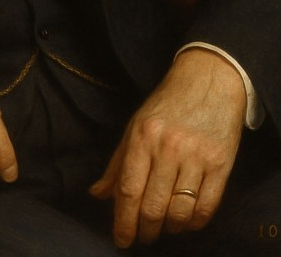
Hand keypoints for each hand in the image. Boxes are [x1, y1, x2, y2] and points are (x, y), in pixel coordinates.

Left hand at [89, 48, 245, 247]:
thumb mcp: (136, 125)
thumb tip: (97, 194)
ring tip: (165, 227)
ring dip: (170, 228)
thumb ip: (117, 162)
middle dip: (145, 230)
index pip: (128, 189)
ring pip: (179, 212)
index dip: (123, 221)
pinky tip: (187, 222)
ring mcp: (197, 156)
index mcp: (143, 136)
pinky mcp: (221, 163)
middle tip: (143, 237)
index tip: (121, 239)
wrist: (209, 80)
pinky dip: (194, 223)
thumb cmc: (168, 104)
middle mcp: (169, 146)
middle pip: (152, 206)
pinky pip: (207, 207)